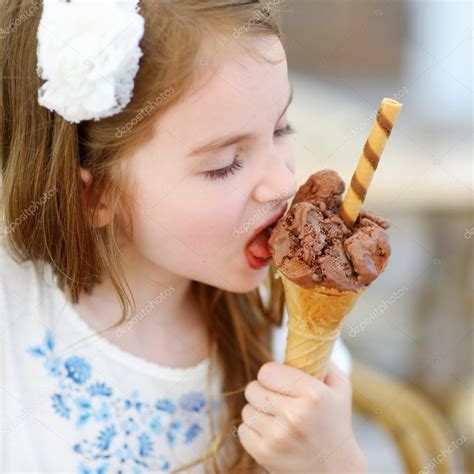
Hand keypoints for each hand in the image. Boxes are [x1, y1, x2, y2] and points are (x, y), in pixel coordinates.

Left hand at [237, 361, 366, 472]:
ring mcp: (278, 436)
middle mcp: (294, 414)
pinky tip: (271, 434)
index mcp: (312, 394)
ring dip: (258, 412)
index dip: (271, 375)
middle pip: (253, 388)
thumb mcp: (340, 389)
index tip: (280, 382)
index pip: (267, 371)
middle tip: (276, 400)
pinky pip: (243, 430)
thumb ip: (324, 361)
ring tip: (276, 419)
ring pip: (247, 409)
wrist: (336, 471)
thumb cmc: (336, 425)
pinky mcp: (265, 454)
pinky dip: (253, 431)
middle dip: (262, 391)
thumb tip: (307, 339)